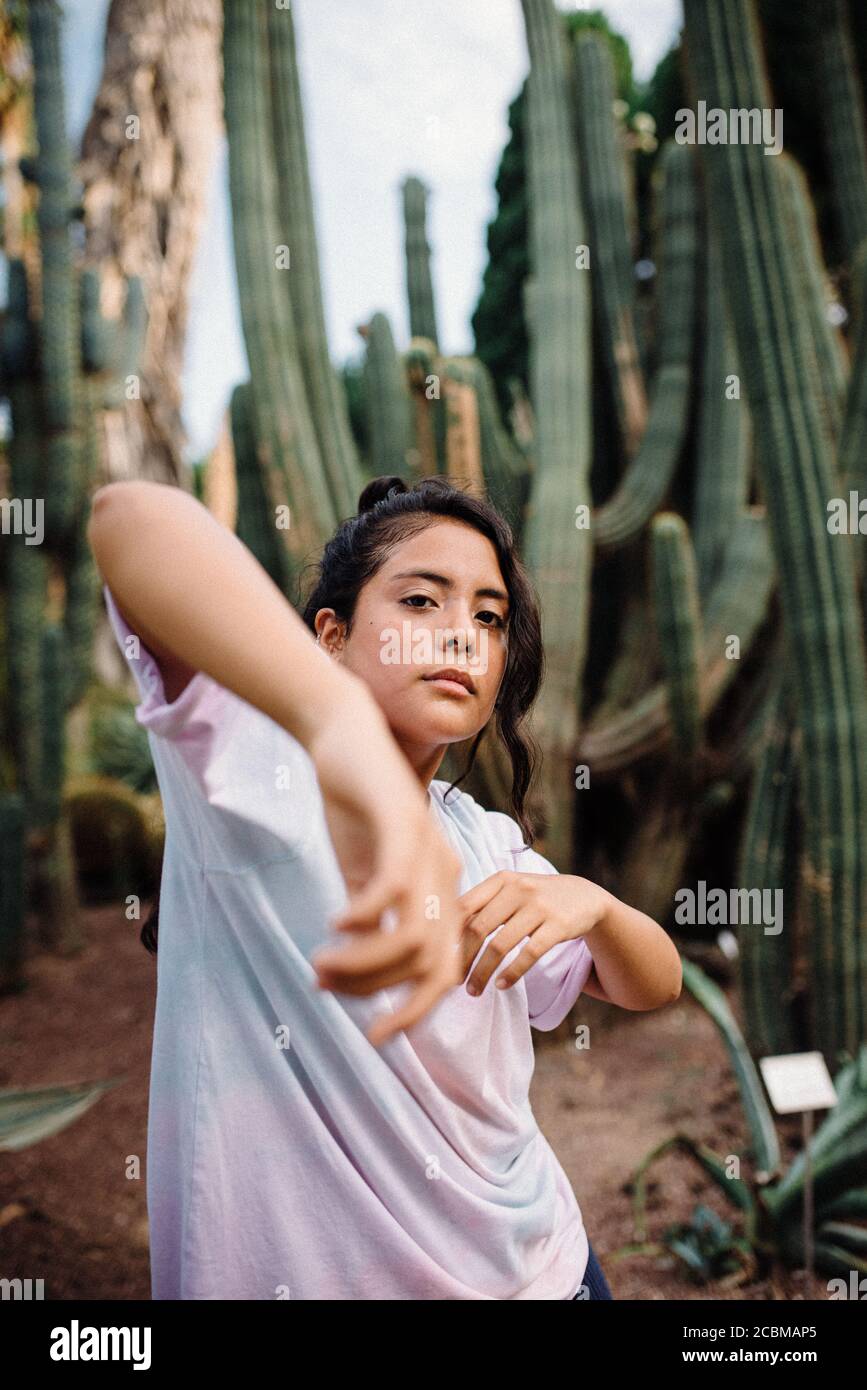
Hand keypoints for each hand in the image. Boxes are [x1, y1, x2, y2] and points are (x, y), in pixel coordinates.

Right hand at [307, 694, 463, 1045]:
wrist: (345, 736)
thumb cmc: (353, 804)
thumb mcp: (362, 870)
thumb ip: (369, 916)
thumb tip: (358, 968)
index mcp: (441, 889)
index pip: (443, 968)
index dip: (415, 1010)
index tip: (377, 1036)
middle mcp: (445, 875)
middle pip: (433, 963)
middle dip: (385, 996)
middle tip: (331, 995)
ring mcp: (428, 850)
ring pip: (413, 936)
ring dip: (365, 963)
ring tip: (321, 963)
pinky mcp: (401, 825)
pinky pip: (391, 889)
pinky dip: (363, 917)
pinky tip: (334, 924)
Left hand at [457, 870, 610, 996]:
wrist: (584, 897)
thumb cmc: (536, 898)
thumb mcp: (510, 891)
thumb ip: (482, 906)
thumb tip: (442, 933)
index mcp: (501, 880)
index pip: (464, 906)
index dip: (447, 933)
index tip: (437, 956)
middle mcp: (518, 889)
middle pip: (478, 928)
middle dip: (462, 958)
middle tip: (452, 981)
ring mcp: (539, 906)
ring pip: (500, 945)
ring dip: (483, 972)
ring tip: (474, 990)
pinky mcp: (558, 925)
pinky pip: (529, 954)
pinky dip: (512, 973)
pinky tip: (502, 985)